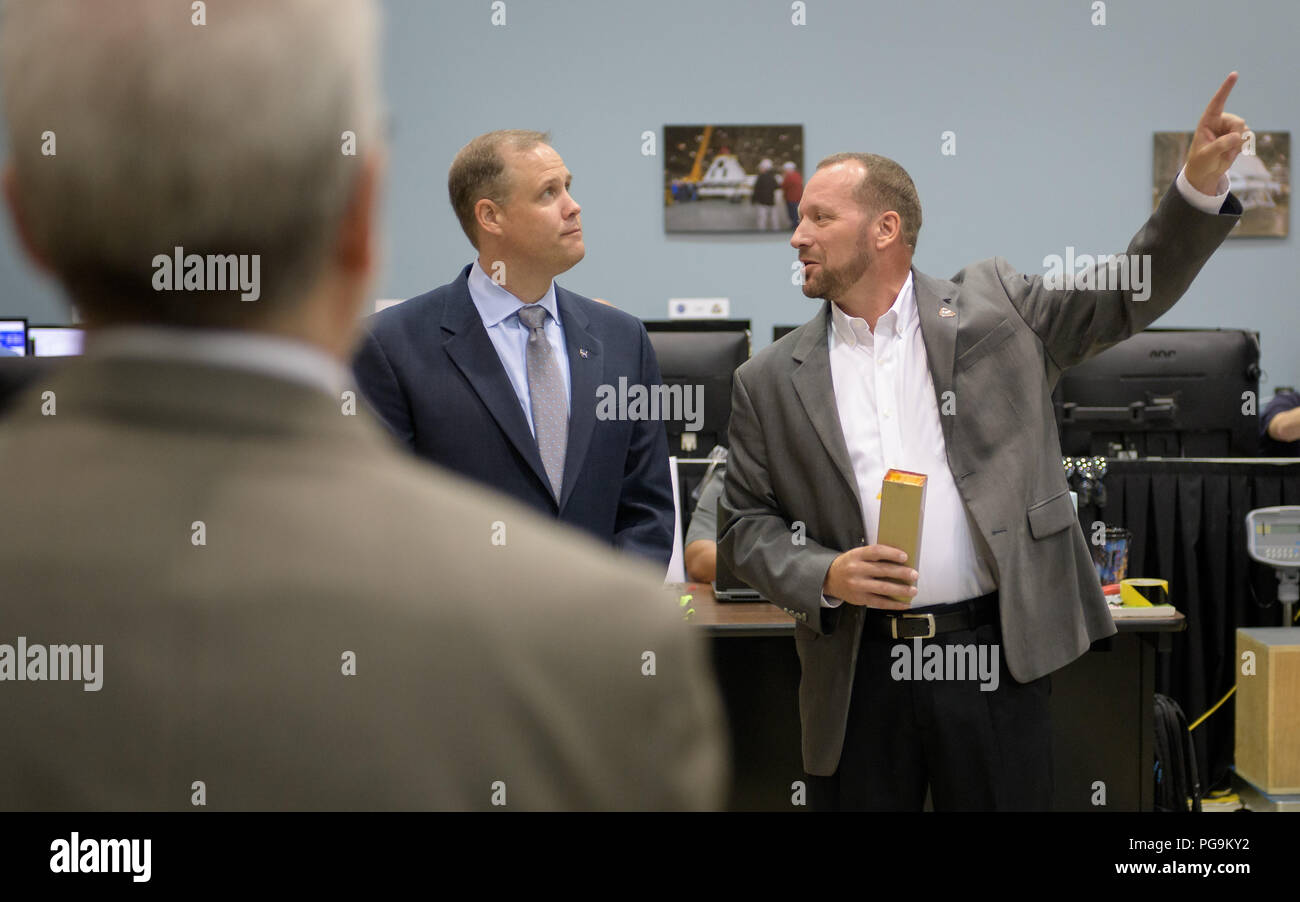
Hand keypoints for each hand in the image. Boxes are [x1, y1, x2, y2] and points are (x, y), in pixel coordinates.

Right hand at [822, 544, 917, 609]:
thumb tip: (900, 560)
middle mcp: (856, 570)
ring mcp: (857, 585)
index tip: (905, 557)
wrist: (829, 579)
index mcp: (856, 555)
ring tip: (913, 590)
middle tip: (914, 574)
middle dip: (901, 573)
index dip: (891, 554)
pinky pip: (880, 602)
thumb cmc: (849, 565)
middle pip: (882, 571)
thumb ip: (874, 556)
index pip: (876, 552)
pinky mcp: (859, 599)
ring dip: (901, 590)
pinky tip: (904, 603)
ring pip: (883, 588)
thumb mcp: (856, 555)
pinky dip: (894, 604)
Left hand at [1184, 72, 1247, 195]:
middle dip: (1236, 137)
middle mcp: (1220, 121)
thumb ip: (1220, 145)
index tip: (1234, 74)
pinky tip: (1231, 153)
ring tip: (1224, 154)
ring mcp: (1230, 128)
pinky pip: (1248, 137)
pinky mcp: (1238, 135)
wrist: (1206, 172)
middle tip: (1225, 151)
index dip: (1226, 88)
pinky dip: (1242, 147)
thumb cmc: (1200, 162)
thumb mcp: (1206, 155)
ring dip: (1238, 145)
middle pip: (1238, 122)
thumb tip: (1237, 136)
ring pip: (1245, 130)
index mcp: (1207, 121)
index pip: (1217, 102)